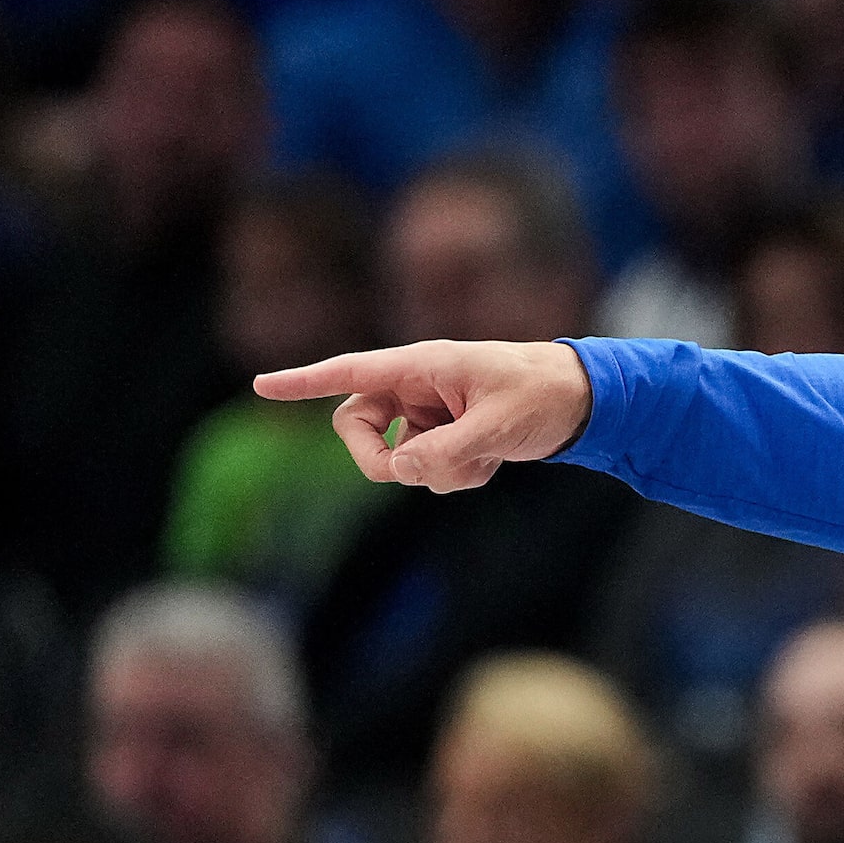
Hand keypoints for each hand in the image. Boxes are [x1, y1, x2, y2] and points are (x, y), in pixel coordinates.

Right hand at [253, 339, 593, 492]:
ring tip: (482, 461)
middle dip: (379, 460)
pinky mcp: (446, 437)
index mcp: (421, 366)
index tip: (260, 386)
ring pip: (396, 458)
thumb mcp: (497, 426)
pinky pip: (427, 470)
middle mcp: (417, 388)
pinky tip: (490, 464)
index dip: (303, 381)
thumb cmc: (542, 395)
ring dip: (433, 472)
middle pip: (358, 428)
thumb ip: (445, 451)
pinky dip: (454, 476)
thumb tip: (399, 470)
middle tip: (414, 472)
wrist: (583, 402)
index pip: (349, 373)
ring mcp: (429, 415)